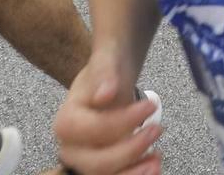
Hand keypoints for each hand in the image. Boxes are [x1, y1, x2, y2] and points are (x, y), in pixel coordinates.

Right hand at [54, 58, 161, 173]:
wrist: (111, 83)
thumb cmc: (108, 71)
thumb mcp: (107, 59)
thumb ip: (104, 72)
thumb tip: (104, 94)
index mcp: (66, 122)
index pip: (94, 129)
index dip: (123, 121)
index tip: (151, 105)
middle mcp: (71, 149)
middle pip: (97, 164)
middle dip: (129, 151)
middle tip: (157, 130)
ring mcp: (86, 164)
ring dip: (133, 174)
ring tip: (157, 159)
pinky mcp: (103, 171)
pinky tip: (152, 167)